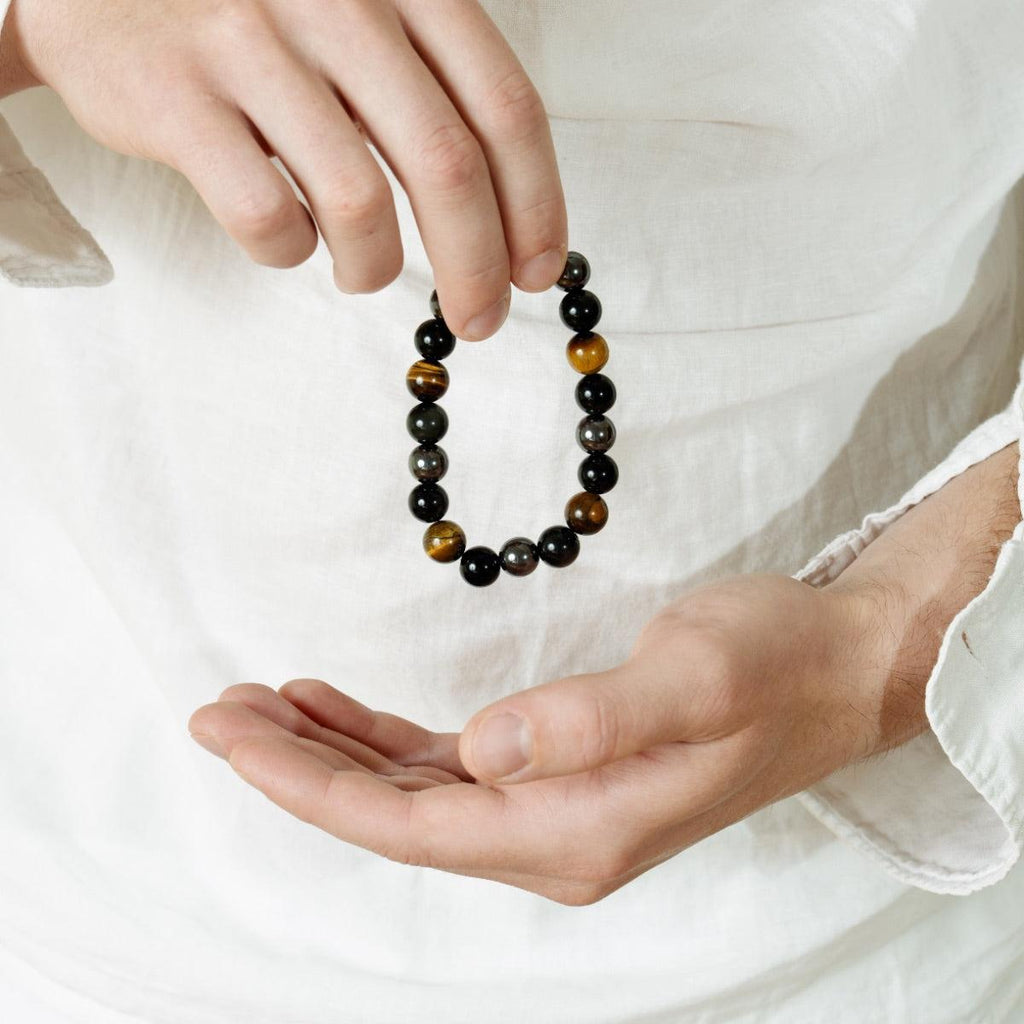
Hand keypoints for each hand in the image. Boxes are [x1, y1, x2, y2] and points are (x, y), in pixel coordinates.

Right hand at [2, 0, 566, 338]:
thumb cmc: (256, 16)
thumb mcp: (360, 18)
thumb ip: (431, 94)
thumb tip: (506, 223)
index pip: (504, 108)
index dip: (535, 205)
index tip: (537, 272)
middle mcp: (337, 0)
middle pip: (447, 165)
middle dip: (476, 266)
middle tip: (479, 319)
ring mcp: (251, 42)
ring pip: (359, 203)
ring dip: (376, 267)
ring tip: (364, 272)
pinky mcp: (178, 96)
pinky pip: (265, 218)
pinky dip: (290, 253)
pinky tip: (288, 240)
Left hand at [187, 574, 900, 905]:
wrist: (836, 670)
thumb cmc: (774, 666)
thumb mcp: (695, 677)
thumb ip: (592, 721)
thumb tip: (485, 753)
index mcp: (575, 831)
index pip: (408, 823)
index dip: (309, 783)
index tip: (230, 734)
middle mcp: (555, 837)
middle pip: (393, 816)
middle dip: (299, 768)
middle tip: (217, 711)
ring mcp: (557, 810)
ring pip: (413, 795)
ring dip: (334, 754)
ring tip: (261, 704)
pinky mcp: (561, 773)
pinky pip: (447, 772)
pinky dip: (384, 744)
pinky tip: (339, 712)